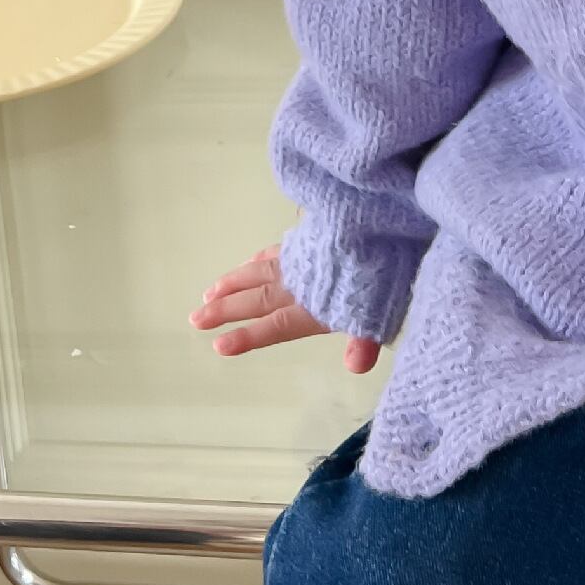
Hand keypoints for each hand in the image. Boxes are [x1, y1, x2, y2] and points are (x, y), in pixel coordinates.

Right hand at [189, 244, 382, 374]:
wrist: (388, 218)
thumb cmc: (387, 271)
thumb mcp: (380, 311)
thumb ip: (364, 341)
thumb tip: (356, 367)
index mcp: (315, 306)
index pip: (275, 325)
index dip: (248, 336)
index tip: (218, 345)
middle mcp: (300, 282)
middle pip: (256, 298)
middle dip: (225, 310)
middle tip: (195, 318)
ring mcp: (302, 257)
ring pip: (258, 270)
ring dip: (233, 283)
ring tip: (209, 292)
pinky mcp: (309, 236)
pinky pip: (274, 249)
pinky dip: (256, 258)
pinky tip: (250, 259)